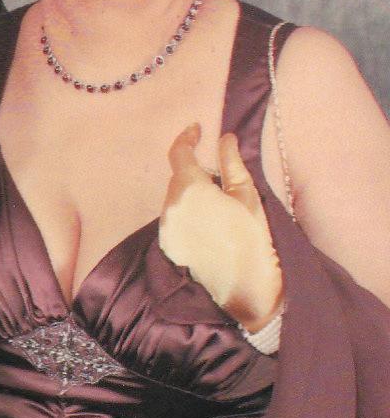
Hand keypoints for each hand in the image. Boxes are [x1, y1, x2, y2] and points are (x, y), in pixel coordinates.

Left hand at [159, 125, 282, 330]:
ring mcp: (166, 229)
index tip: (197, 130)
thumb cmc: (251, 237)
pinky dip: (188, 215)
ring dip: (192, 195)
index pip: (179, 152)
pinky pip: (174, 220)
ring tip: (220, 210)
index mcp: (190, 188)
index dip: (187, 137)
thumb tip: (225, 138)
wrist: (243, 287)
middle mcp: (170, 207)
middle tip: (223, 182)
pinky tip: (210, 229)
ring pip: (175, 199)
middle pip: (178, 178)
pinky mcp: (168, 247)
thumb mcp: (247, 195)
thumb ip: (232, 162)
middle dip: (196, 173)